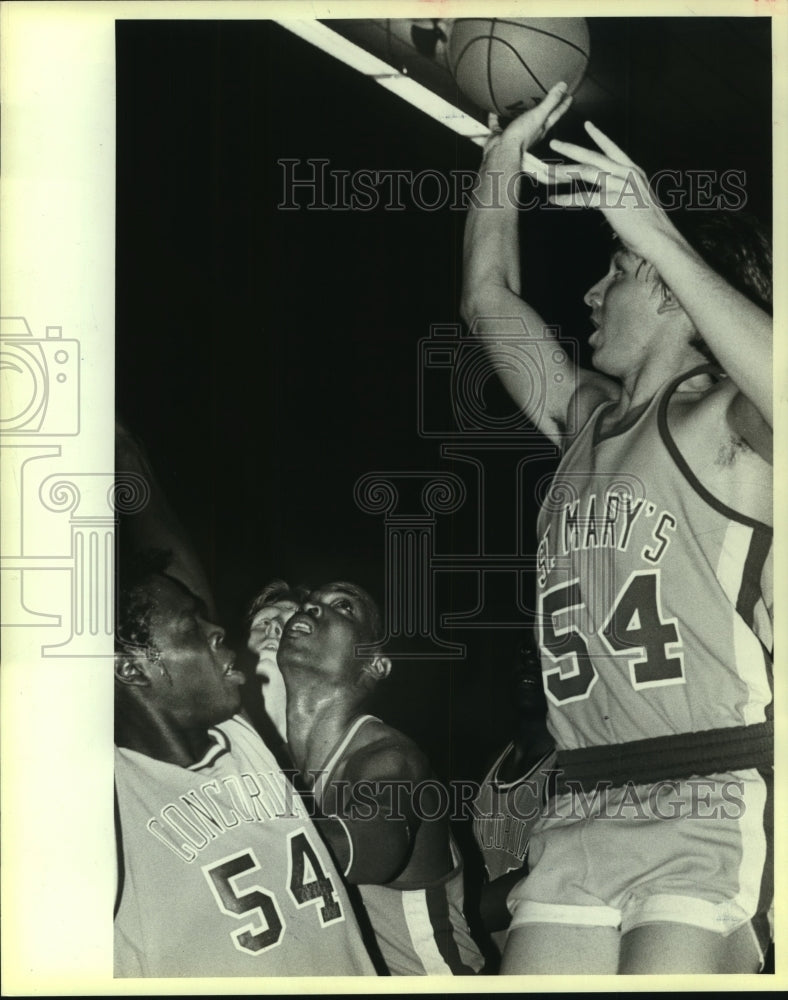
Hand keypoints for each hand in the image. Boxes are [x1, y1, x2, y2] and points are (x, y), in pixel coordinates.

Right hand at [482, 81, 572, 160]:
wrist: (501, 151)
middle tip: (549, 96)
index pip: (556, 113)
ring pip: (519, 119)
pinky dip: (495, 116)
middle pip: (539, 117)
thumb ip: (550, 101)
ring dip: (520, 111)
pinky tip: (493, 108)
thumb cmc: (521, 135)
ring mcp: (515, 132)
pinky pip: (497, 122)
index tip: (569, 96)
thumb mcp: (539, 115)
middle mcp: (529, 131)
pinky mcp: (500, 134)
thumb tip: (563, 86)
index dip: (563, 104)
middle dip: (544, 108)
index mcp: (541, 127)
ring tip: (521, 100)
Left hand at [521, 121, 678, 258]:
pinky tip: (554, 199)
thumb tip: (607, 188)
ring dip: (564, 171)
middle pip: (593, 157)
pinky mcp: (612, 202)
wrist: (658, 237)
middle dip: (571, 149)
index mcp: (633, 171)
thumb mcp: (638, 197)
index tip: (587, 124)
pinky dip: (567, 199)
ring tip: (548, 171)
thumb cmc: (648, 223)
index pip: (613, 149)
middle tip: (555, 143)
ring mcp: (619, 186)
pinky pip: (584, 198)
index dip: (599, 136)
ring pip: (586, 173)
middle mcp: (626, 174)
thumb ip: (623, 188)